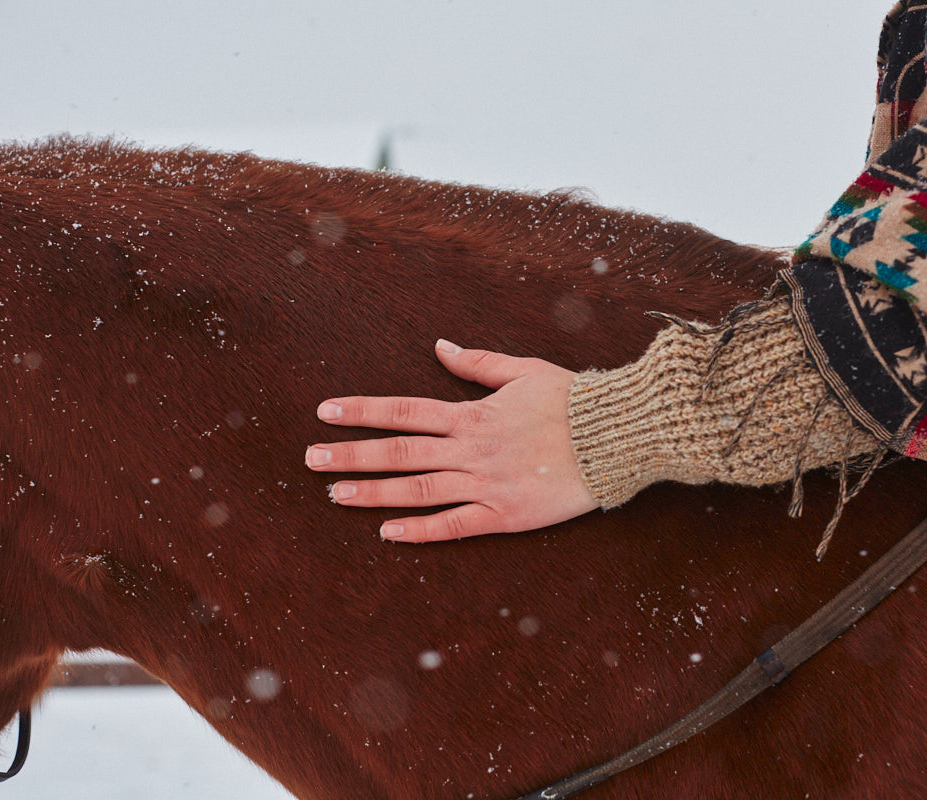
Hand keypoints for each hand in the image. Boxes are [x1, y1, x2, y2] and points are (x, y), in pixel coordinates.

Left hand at [305, 339, 598, 541]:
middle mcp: (471, 449)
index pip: (404, 411)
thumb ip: (477, 363)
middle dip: (351, 454)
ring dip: (372, 492)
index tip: (325, 412)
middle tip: (310, 459)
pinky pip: (455, 526)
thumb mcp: (524, 370)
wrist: (616, 436)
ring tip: (333, 494)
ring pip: (417, 490)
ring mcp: (485, 484)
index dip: (362, 411)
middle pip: (399, 452)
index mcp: (472, 414)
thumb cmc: (574, 401)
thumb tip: (440, 346)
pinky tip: (387, 532)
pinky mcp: (505, 516)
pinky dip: (420, 530)